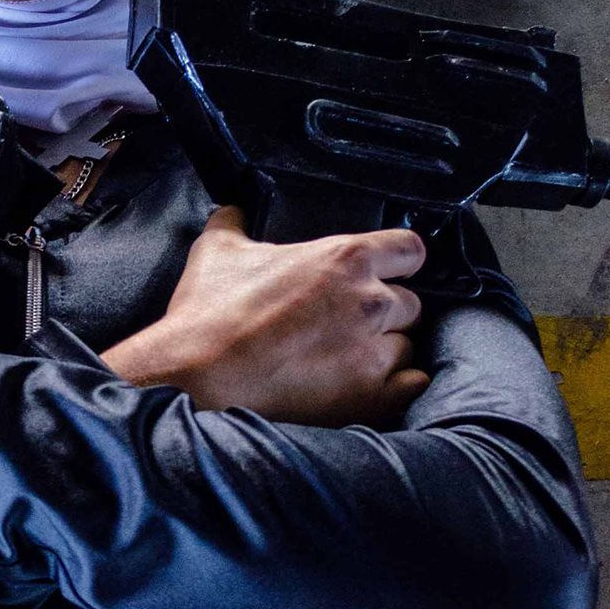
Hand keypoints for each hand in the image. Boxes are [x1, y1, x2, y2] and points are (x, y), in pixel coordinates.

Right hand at [100, 207, 429, 426]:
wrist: (198, 375)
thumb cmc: (210, 314)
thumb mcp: (217, 251)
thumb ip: (234, 224)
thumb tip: (230, 211)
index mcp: (345, 258)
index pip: (409, 249)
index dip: (398, 260)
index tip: (387, 270)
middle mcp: (369, 302)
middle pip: (411, 302)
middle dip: (386, 312)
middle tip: (350, 323)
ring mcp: (373, 352)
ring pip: (406, 347)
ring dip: (384, 351)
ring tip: (348, 360)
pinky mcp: (369, 397)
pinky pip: (409, 386)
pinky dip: (395, 387)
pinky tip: (369, 385)